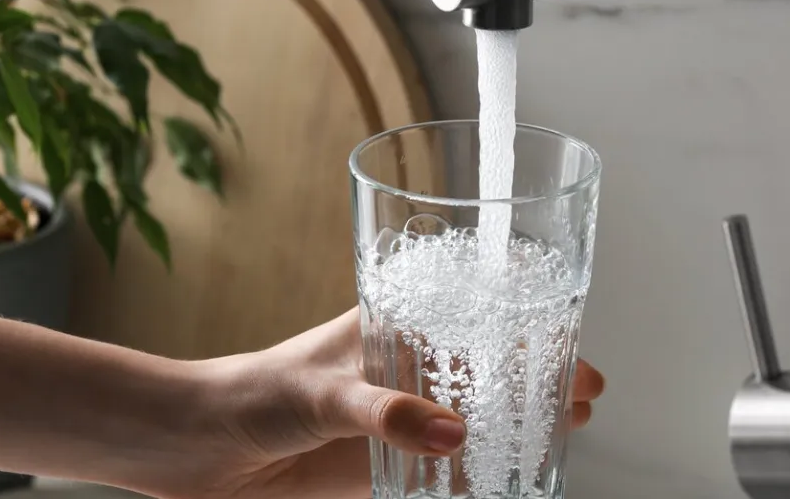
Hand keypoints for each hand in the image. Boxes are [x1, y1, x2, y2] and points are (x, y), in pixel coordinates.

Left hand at [127, 307, 605, 498]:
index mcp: (395, 326)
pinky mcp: (390, 464)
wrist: (204, 447)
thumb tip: (452, 435)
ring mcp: (404, 418)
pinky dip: (482, 471)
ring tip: (565, 430)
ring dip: (521, 422)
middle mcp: (408, 369)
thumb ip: (386, 410)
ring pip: (479, 416)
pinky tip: (512, 476)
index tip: (571, 340)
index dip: (528, 323)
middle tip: (585, 393)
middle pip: (491, 365)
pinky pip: (448, 468)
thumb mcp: (323, 391)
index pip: (475, 314)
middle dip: (540, 375)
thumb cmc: (254, 390)